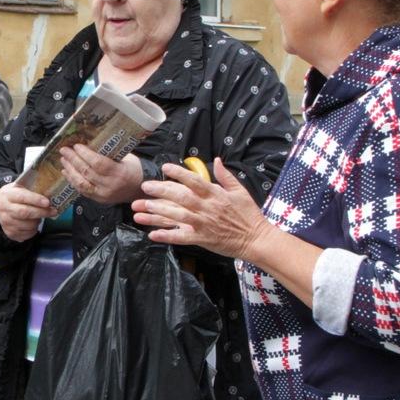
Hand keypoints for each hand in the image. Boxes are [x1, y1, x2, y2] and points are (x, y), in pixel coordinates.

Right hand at [0, 182, 56, 242]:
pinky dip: (34, 230)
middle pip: (24, 213)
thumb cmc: (16, 195)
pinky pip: (26, 234)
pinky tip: (34, 224)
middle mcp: (4, 209)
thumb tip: (51, 192)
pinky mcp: (10, 232)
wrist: (1, 205)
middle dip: (41, 212)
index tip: (47, 202)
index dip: (36, 200)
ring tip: (40, 217)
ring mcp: (6, 222)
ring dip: (38, 222)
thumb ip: (33, 189)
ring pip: (27, 225)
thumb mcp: (20, 187)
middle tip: (53, 211)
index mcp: (7, 194)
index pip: (22, 197)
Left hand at [59, 145, 143, 204]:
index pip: (99, 163)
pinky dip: (72, 181)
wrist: (138, 190)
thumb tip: (91, 141)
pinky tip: (66, 172)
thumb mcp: (126, 158)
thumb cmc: (133, 170)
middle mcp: (110, 186)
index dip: (85, 154)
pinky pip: (82, 191)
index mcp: (120, 173)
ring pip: (82, 183)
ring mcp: (103, 195)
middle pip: (87, 172)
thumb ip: (110, 152)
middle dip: (73, 160)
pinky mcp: (98, 200)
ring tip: (63, 160)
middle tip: (64, 150)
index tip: (77, 145)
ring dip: (70, 170)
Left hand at [131, 157, 271, 259]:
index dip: (179, 173)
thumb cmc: (249, 214)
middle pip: (181, 197)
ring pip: (178, 216)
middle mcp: (208, 208)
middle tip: (145, 186)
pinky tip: (152, 234)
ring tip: (142, 207)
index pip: (195, 181)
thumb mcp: (240, 191)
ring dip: (159, 211)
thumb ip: (226, 176)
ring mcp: (204, 224)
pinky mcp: (202, 239)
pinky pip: (181, 237)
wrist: (256, 239)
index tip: (165, 168)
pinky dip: (167, 236)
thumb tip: (216, 160)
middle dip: (161, 191)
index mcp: (216, 195)